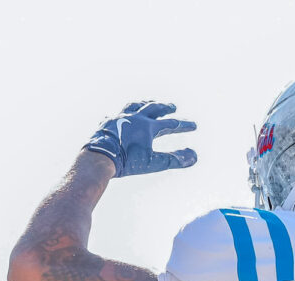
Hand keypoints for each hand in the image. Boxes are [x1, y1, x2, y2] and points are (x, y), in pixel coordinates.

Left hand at [83, 101, 197, 176]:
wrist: (100, 157)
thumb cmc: (128, 161)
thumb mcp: (154, 163)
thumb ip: (175, 160)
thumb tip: (194, 156)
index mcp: (148, 126)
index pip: (171, 124)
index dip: (184, 125)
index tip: (194, 125)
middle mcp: (135, 118)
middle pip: (153, 108)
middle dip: (165, 107)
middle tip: (172, 107)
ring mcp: (120, 118)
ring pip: (135, 106)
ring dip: (144, 104)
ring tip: (148, 103)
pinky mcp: (108, 123)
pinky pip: (116, 114)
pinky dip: (122, 115)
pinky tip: (120, 116)